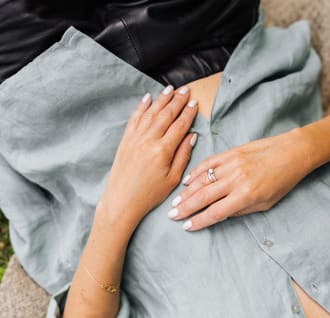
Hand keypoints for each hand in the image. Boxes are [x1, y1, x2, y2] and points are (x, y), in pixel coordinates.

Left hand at [97, 85, 198, 233]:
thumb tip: (191, 136)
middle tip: (186, 90)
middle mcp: (148, 141)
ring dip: (161, 99)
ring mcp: (135, 139)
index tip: (194, 103)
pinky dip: (141, 107)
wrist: (121, 201)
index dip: (188, 113)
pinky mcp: (125, 140)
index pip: (179, 125)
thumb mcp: (172, 178)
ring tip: (171, 89)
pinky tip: (148, 98)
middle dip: (177, 101)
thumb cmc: (149, 194)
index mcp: (163, 151)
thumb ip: (183, 155)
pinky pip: (134, 119)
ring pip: (151, 113)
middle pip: (166, 115)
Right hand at [168, 128, 315, 230]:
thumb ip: (241, 210)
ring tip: (175, 202)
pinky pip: (208, 163)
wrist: (293, 152)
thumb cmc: (283, 181)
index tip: (187, 226)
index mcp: (246, 195)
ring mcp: (232, 164)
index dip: (199, 221)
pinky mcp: (231, 152)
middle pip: (203, 196)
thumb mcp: (266, 203)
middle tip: (172, 215)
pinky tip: (187, 180)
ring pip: (202, 180)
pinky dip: (195, 172)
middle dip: (185, 208)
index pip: (216, 212)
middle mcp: (236, 179)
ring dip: (186, 192)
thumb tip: (220, 214)